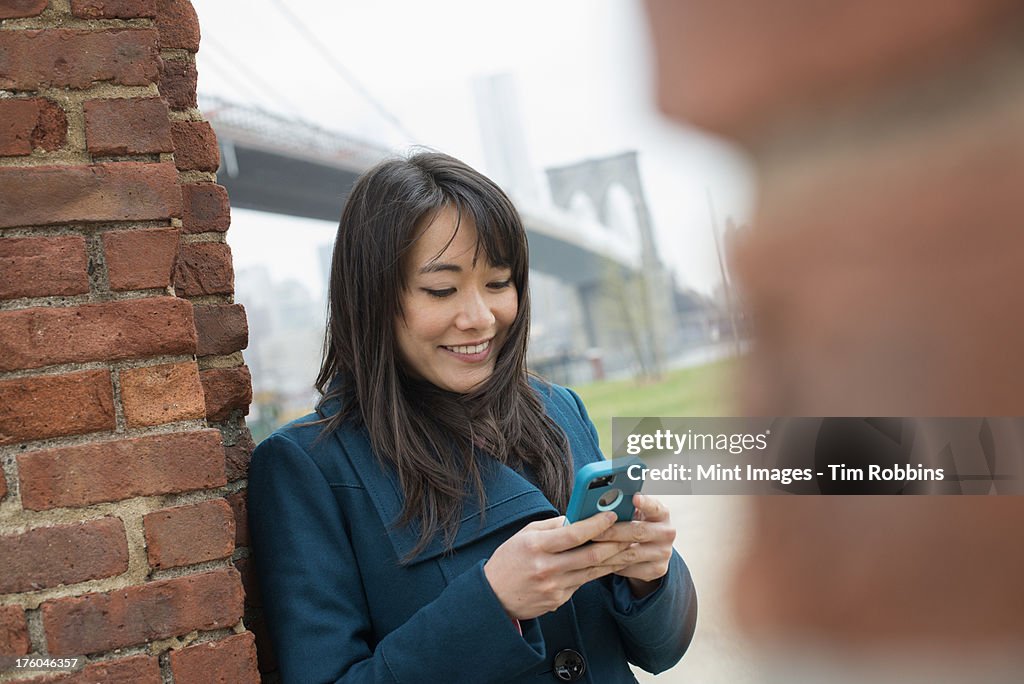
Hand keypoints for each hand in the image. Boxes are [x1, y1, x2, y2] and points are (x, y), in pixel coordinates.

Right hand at [484, 512, 631, 619]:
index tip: (612, 515)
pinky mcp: (558, 600)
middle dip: (615, 543)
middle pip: (590, 555)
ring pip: (592, 572)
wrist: (493, 597)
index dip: (596, 524)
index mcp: (536, 546)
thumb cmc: (509, 560)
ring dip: (613, 560)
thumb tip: (578, 516)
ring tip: (628, 548)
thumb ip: (552, 526)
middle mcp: (546, 567)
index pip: (573, 534)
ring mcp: (554, 587)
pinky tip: (608, 564)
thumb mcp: (525, 535)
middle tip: (630, 533)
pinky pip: (582, 583)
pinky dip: (596, 572)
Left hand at [593, 494, 675, 597]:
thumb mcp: (633, 513)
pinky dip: (612, 566)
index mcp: (661, 513)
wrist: (650, 550)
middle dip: (612, 532)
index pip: (655, 506)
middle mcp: (667, 532)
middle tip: (593, 533)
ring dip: (607, 552)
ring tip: (589, 550)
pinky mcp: (658, 570)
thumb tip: (597, 503)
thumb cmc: (635, 524)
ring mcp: (664, 553)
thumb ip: (623, 508)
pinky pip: (630, 569)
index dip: (645, 503)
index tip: (634, 498)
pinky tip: (598, 563)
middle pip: (638, 532)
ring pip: (631, 553)